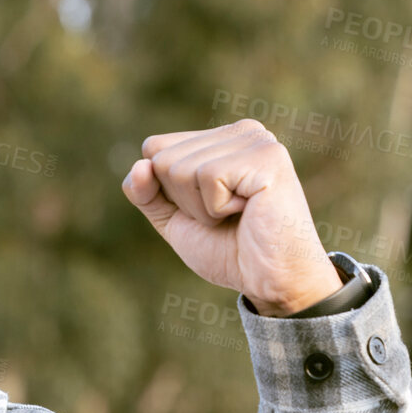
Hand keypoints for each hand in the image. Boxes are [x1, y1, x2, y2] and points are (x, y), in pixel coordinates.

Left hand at [121, 118, 343, 316]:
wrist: (271, 281)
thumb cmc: (229, 250)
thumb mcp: (174, 220)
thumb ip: (147, 193)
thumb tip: (140, 164)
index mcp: (220, 139)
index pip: (154, 148)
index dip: (165, 191)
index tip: (204, 208)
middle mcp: (240, 131)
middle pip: (162, 159)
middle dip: (183, 202)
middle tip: (224, 217)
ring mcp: (256, 140)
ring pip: (181, 168)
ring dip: (201, 208)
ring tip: (238, 215)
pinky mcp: (266, 156)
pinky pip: (207, 177)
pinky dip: (217, 209)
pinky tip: (248, 212)